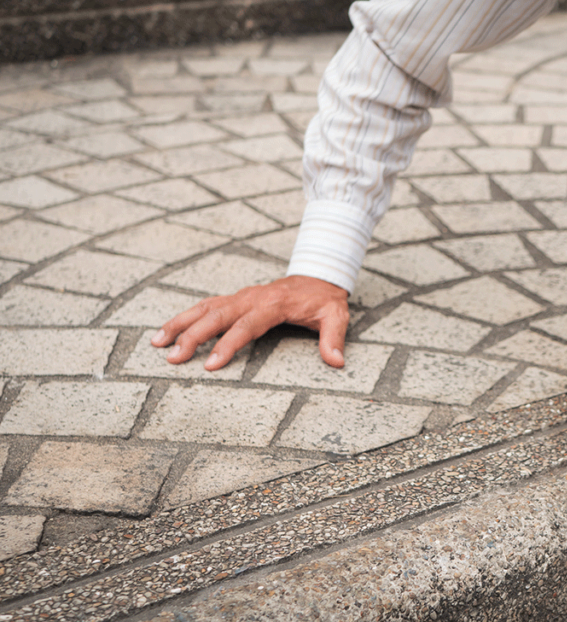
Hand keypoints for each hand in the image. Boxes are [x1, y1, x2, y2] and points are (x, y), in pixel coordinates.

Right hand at [151, 275, 350, 369]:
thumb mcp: (336, 315)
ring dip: (180, 323)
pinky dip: (186, 316)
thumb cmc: (325, 299)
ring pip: (205, 308)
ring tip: (156, 342)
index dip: (228, 345)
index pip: (246, 326)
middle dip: (193, 337)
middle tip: (173, 358)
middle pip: (217, 316)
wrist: (320, 274)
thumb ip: (334, 338)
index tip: (210, 365)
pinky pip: (207, 305)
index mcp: (274, 304)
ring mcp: (241, 296)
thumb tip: (337, 361)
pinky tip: (168, 330)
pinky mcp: (236, 298)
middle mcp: (252, 298)